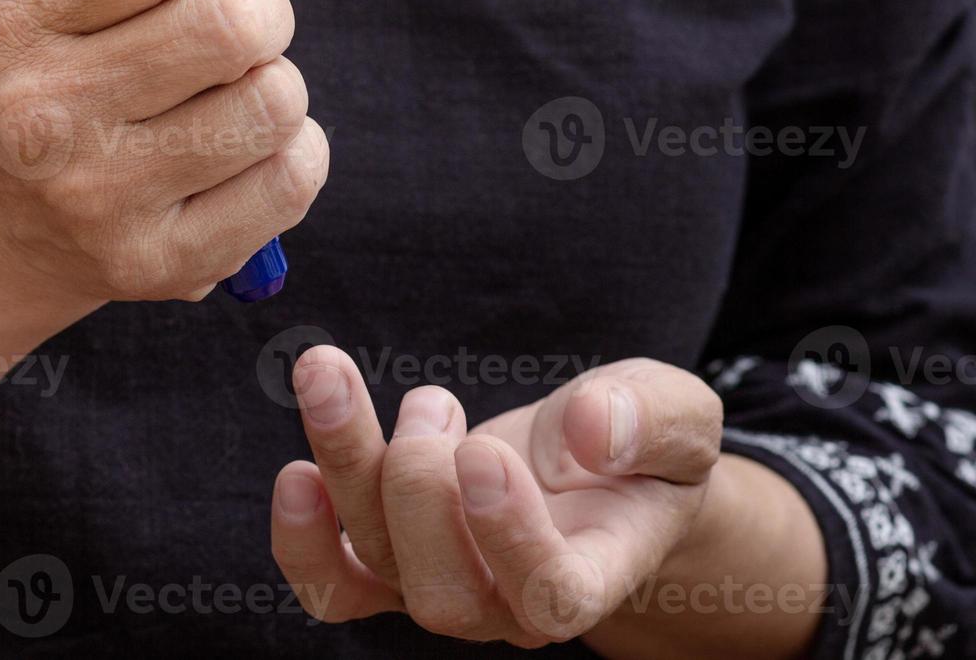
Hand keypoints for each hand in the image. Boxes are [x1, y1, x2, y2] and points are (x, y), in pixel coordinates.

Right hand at [0, 0, 328, 303]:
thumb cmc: (26, 54)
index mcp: (10, 18)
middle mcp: (47, 118)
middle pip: (237, 24)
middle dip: (256, 7)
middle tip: (229, 24)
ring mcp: (105, 202)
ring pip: (273, 103)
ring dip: (273, 80)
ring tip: (228, 88)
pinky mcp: (163, 267)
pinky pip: (292, 181)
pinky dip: (296, 151)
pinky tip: (247, 146)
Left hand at [270, 346, 723, 646]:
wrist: (600, 468)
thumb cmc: (642, 447)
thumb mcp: (676, 415)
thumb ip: (647, 420)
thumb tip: (586, 430)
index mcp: (594, 572)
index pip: (552, 593)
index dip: (511, 537)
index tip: (486, 452)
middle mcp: (511, 600)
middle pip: (444, 592)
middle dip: (418, 487)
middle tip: (434, 399)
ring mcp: (445, 586)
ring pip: (377, 563)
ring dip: (344, 465)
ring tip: (333, 374)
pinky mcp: (393, 563)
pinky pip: (334, 585)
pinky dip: (302, 540)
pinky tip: (299, 472)